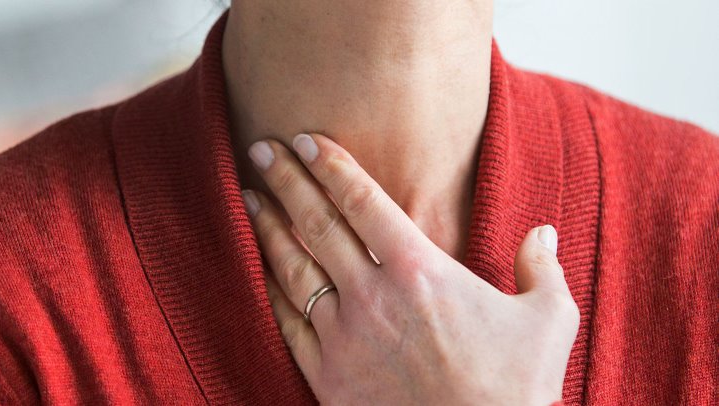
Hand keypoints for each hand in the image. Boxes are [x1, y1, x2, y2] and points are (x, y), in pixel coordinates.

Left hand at [241, 133, 579, 404]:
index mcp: (420, 270)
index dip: (330, 164)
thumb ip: (542, 269)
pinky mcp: (327, 376)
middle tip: (262, 150)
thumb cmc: (516, 391)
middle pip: (317, 222)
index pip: (363, 199)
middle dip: (287, 180)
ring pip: (293, 267)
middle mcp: (372, 294)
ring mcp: (344, 336)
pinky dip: (271, 289)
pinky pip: (289, 322)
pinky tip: (261, 269)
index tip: (306, 139)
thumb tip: (543, 232)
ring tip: (249, 198)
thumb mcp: (548, 321)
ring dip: (269, 227)